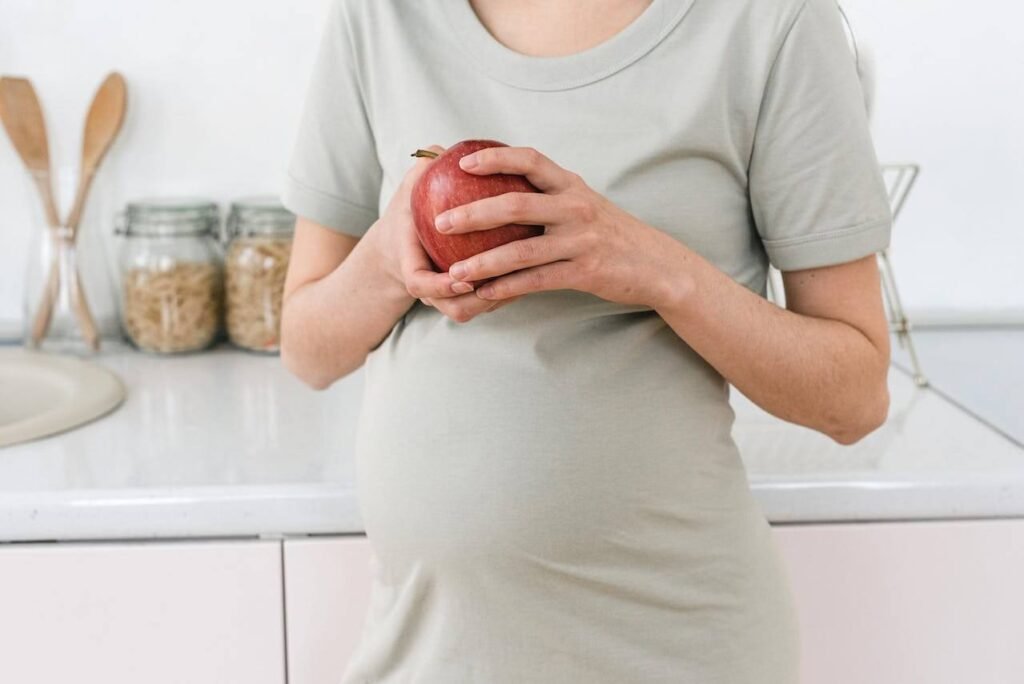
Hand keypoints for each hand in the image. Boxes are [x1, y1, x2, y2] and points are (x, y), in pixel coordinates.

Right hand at [373, 145, 517, 322]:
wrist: (402, 245)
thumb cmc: (410, 212)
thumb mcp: (409, 189)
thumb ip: (422, 168)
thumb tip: (441, 149)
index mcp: (410, 264)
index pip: (419, 283)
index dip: (440, 286)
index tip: (462, 276)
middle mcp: (429, 289)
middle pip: (454, 308)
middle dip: (478, 300)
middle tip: (506, 279)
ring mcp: (445, 300)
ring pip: (473, 311)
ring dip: (498, 299)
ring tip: (527, 275)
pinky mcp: (462, 302)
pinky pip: (486, 305)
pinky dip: (505, 294)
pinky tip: (532, 271)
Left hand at [433, 146, 690, 309]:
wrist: (657, 265)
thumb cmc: (613, 235)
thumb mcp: (585, 206)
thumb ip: (550, 197)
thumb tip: (502, 193)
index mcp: (572, 186)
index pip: (530, 160)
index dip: (495, 158)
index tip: (464, 161)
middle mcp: (575, 208)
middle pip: (515, 204)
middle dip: (473, 212)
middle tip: (441, 221)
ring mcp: (580, 240)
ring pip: (521, 250)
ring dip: (483, 262)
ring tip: (454, 271)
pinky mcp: (584, 272)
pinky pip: (536, 280)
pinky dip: (507, 288)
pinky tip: (484, 294)